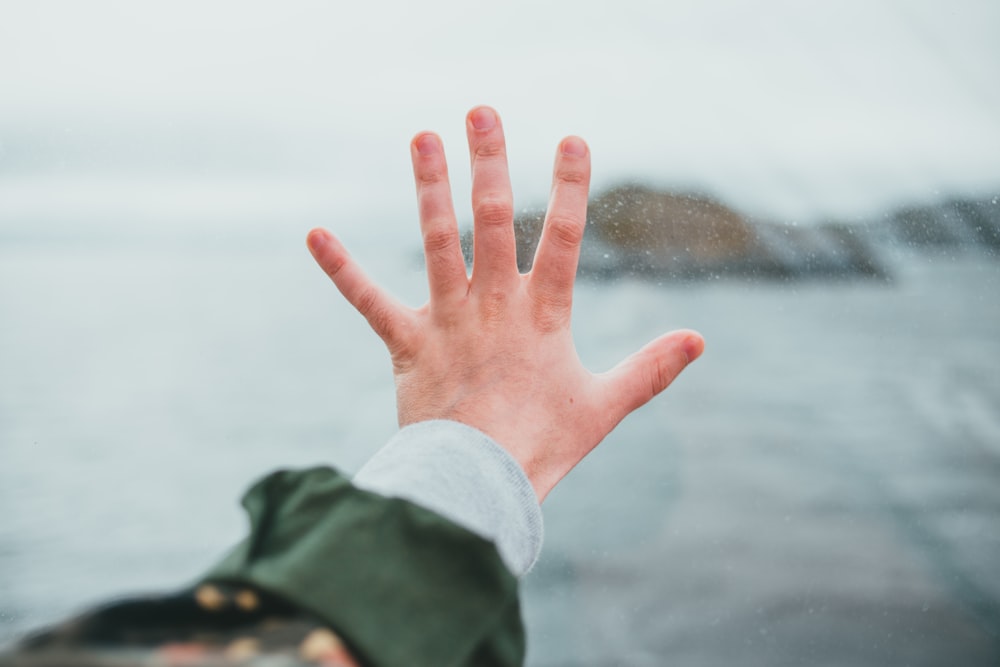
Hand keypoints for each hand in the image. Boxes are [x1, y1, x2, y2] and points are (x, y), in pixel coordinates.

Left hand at [307, 106, 703, 500]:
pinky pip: (369, 301)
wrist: (479, 488)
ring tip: (421, 137)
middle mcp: (493, 306)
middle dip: (489, 163)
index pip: (562, 238)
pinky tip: (315, 234)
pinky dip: (342, 268)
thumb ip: (649, 369)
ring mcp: (447, 321)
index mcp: (543, 316)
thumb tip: (701, 340)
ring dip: (429, 188)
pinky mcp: (407, 344)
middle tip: (481, 112)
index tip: (572, 140)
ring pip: (437, 242)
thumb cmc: (543, 448)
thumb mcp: (604, 406)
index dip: (569, 188)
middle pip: (491, 221)